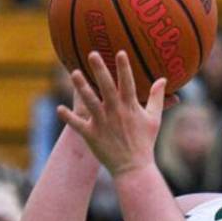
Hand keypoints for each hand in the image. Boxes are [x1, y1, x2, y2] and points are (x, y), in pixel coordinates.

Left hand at [57, 51, 166, 177]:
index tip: (120, 52)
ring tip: (74, 73)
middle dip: (100, 70)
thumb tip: (162, 80)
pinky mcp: (91, 136)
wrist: (133, 168)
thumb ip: (156, 98)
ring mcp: (102, 124)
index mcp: (130, 107)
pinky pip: (77, 125)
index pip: (128, 83)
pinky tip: (59, 108)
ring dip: (82, 87)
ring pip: (90, 102)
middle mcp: (115, 113)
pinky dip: (68, 118)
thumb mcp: (154, 119)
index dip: (124, 67)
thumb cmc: (144, 142)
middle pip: (106, 87)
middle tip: (92, 54)